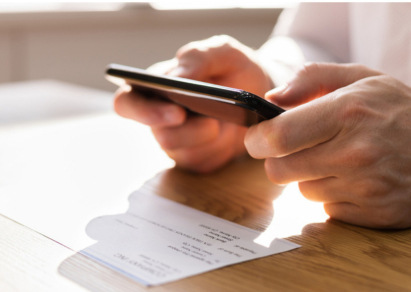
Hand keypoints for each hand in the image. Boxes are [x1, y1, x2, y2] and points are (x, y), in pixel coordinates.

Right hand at [114, 35, 272, 172]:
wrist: (262, 95)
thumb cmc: (236, 70)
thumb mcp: (224, 53)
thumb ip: (199, 56)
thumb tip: (176, 75)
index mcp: (156, 88)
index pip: (127, 103)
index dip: (142, 112)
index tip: (176, 112)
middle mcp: (160, 117)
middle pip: (159, 135)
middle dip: (189, 132)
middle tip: (212, 123)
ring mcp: (178, 141)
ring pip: (183, 152)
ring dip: (209, 139)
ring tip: (227, 124)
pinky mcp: (196, 159)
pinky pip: (203, 163)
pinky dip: (221, 151)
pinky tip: (231, 136)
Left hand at [245, 63, 410, 228]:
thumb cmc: (398, 110)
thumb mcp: (360, 78)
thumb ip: (311, 78)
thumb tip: (271, 99)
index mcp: (347, 113)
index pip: (279, 136)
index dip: (257, 140)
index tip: (256, 139)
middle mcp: (355, 153)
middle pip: (279, 170)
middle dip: (278, 160)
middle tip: (295, 149)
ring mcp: (366, 188)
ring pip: (303, 191)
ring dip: (309, 177)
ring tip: (337, 161)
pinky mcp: (373, 214)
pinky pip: (327, 209)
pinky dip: (332, 195)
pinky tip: (354, 180)